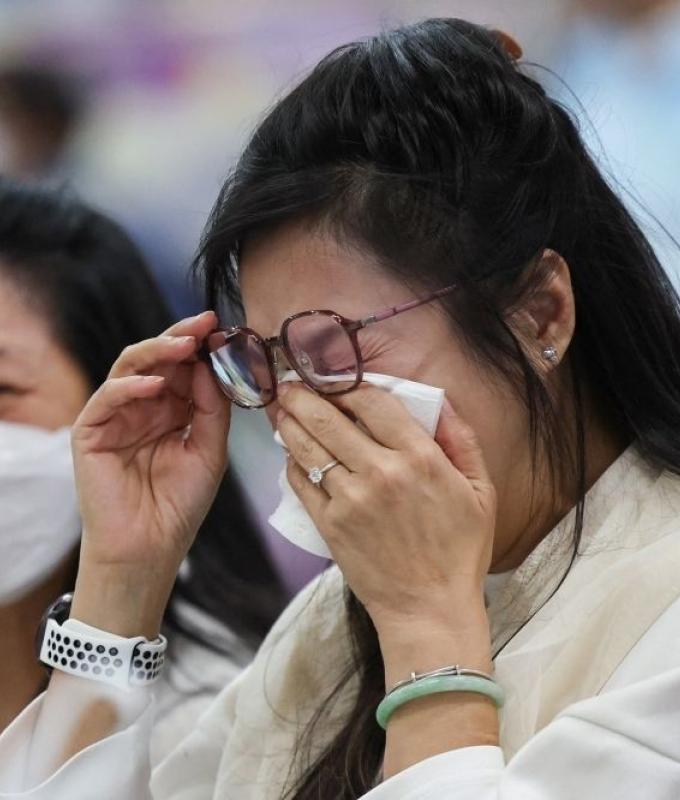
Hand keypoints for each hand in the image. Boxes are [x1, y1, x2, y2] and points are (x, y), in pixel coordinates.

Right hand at [70, 311, 229, 635]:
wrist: (150, 547)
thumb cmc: (180, 504)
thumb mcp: (210, 450)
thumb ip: (212, 407)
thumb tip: (209, 364)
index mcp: (172, 410)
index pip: (184, 367)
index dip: (202, 347)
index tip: (223, 328)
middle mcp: (144, 407)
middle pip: (158, 359)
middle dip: (181, 337)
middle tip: (204, 324)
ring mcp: (116, 416)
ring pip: (130, 368)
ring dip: (157, 352)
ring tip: (183, 345)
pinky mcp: (91, 431)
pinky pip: (108, 397)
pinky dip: (130, 387)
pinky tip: (154, 386)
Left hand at [276, 383, 495, 637]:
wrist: (430, 610)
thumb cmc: (460, 551)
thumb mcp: (481, 491)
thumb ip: (461, 440)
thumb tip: (440, 401)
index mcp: (420, 458)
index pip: (372, 401)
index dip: (347, 382)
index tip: (334, 376)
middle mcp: (381, 472)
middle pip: (330, 418)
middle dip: (304, 394)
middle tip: (289, 383)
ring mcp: (350, 499)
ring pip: (309, 447)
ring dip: (290, 422)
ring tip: (281, 408)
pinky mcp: (330, 525)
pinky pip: (301, 483)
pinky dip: (292, 463)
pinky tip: (290, 452)